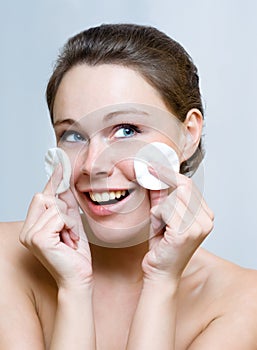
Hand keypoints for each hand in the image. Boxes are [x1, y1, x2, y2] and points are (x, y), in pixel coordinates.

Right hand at [20, 165, 92, 288]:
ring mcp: (30, 234)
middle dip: (63, 208)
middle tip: (70, 229)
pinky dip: (70, 226)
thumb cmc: (75, 254)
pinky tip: (69, 241)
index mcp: (33, 225)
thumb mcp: (72, 223)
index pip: (41, 196)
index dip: (52, 180)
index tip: (60, 162)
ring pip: (54, 205)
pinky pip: (59, 216)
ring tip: (70, 238)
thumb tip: (65, 181)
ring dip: (69, 220)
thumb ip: (66, 204)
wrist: (79, 277)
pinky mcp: (38, 238)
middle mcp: (27, 230)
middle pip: (44, 196)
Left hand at [142, 163, 213, 282]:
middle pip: (182, 186)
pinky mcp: (185, 232)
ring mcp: (198, 226)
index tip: (152, 167)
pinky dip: (156, 216)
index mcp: (205, 214)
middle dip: (161, 182)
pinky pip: (165, 209)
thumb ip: (162, 196)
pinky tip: (158, 229)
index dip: (169, 174)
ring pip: (172, 197)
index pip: (188, 184)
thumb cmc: (162, 246)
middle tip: (146, 175)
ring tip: (158, 223)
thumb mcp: (163, 216)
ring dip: (158, 208)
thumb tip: (154, 174)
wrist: (160, 273)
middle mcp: (206, 219)